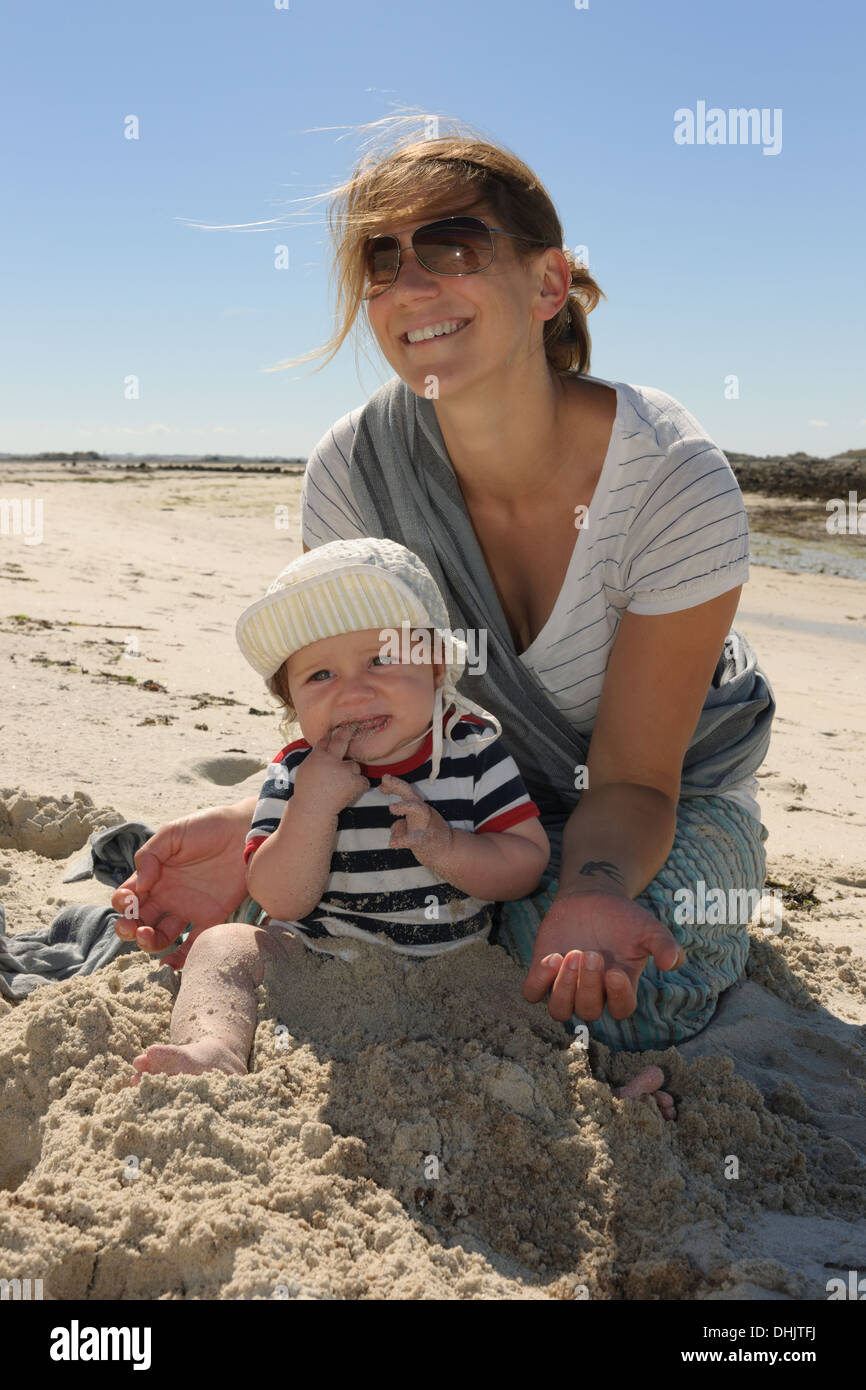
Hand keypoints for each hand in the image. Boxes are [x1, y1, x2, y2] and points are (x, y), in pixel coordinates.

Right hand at [111, 803, 251, 966]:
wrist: (247, 831)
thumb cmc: (208, 827)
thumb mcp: (173, 833)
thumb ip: (149, 855)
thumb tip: (139, 885)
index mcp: (154, 876)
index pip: (128, 897)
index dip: (122, 903)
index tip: (129, 899)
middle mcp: (168, 895)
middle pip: (139, 921)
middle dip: (128, 928)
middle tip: (132, 927)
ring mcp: (188, 908)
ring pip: (161, 936)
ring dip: (149, 943)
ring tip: (148, 937)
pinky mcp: (212, 918)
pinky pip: (193, 944)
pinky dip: (180, 958)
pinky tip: (170, 962)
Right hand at [293, 724, 369, 815]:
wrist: (313, 810)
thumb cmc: (307, 792)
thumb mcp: (305, 770)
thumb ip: (315, 757)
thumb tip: (323, 745)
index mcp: (318, 756)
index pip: (326, 740)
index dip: (331, 734)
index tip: (336, 728)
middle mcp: (333, 760)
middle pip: (342, 740)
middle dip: (348, 731)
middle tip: (354, 725)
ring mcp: (345, 770)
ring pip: (354, 766)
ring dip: (351, 773)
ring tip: (340, 787)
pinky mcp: (355, 782)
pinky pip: (362, 780)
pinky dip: (358, 786)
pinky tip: (348, 793)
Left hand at [381, 773, 453, 866]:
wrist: (448, 852)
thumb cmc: (429, 838)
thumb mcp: (413, 830)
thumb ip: (401, 826)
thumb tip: (395, 825)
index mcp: (419, 808)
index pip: (406, 792)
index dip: (393, 784)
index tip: (381, 783)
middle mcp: (423, 813)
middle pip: (411, 794)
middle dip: (398, 785)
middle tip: (385, 779)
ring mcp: (425, 825)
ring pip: (417, 809)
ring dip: (404, 806)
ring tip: (391, 808)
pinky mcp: (426, 840)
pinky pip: (414, 838)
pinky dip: (402, 840)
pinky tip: (392, 843)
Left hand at [522, 890, 685, 1022]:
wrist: (592, 898)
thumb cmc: (624, 918)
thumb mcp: (648, 929)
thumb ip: (664, 945)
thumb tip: (673, 963)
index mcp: (620, 988)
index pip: (621, 1009)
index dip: (617, 997)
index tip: (614, 972)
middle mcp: (592, 992)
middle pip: (588, 1011)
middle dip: (588, 985)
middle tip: (591, 953)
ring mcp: (565, 985)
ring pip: (560, 1011)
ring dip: (564, 988)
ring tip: (571, 955)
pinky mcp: (543, 972)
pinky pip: (533, 993)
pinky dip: (540, 981)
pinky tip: (552, 957)